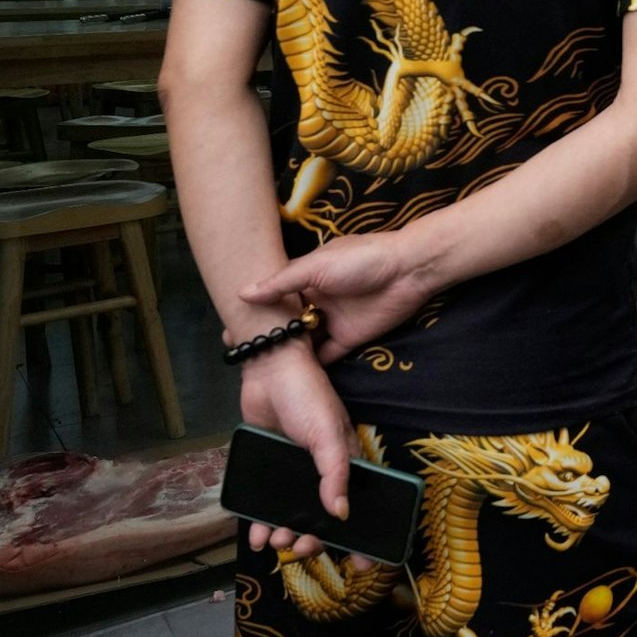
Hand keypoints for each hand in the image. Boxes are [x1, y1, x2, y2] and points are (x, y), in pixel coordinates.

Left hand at [237, 343, 367, 565]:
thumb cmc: (308, 398)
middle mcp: (320, 472)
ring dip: (286, 534)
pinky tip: (255, 536)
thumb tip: (341, 514)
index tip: (359, 562)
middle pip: (322, 518)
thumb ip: (334, 473)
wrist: (269, 371)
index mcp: (346, 462)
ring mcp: (292, 472)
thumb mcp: (327, 434)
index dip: (359, 534)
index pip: (357, 505)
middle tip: (300, 548)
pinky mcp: (267, 469)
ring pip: (292, 515)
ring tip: (275, 540)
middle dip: (314, 539)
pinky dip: (260, 523)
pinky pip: (264, 504)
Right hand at [241, 230, 436, 364]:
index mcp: (306, 278)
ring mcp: (331, 320)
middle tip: (239, 352)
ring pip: (304, 341)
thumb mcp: (315, 266)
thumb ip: (281, 282)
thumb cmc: (360, 259)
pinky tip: (291, 377)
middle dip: (267, 336)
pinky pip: (326, 355)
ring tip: (258, 368)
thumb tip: (243, 293)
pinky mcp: (348, 339)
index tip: (230, 327)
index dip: (255, 312)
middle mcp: (316, 301)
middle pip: (287, 322)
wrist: (407, 270)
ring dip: (287, 352)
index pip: (274, 297)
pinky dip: (311, 365)